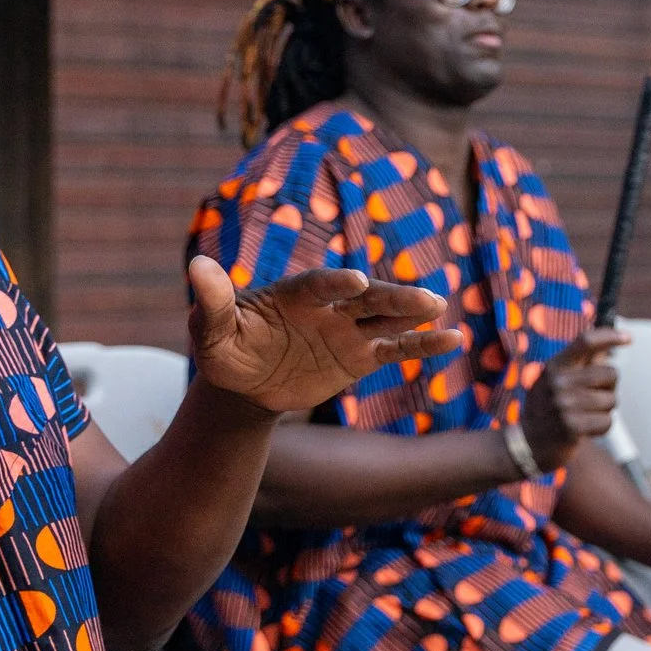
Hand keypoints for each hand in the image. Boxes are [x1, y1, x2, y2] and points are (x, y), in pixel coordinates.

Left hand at [187, 257, 460, 413]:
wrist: (246, 384)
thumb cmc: (226, 351)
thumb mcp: (211, 333)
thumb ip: (212, 303)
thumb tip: (198, 266)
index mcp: (293, 293)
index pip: (319, 285)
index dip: (336, 282)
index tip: (358, 281)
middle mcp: (327, 306)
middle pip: (365, 299)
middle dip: (393, 297)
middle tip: (425, 298)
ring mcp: (347, 330)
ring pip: (386, 319)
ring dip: (413, 315)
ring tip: (441, 309)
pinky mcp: (359, 356)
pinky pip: (394, 349)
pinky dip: (421, 345)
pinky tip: (452, 340)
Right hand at [520, 327, 630, 469]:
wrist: (528, 444)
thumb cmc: (549, 408)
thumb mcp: (555, 380)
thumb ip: (580, 363)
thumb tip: (610, 344)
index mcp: (555, 366)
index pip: (586, 341)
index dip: (610, 336)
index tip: (628, 338)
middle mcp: (558, 382)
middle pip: (610, 373)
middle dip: (610, 387)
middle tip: (594, 397)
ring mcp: (564, 405)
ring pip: (611, 400)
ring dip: (605, 410)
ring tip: (585, 416)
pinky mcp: (572, 427)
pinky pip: (607, 422)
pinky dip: (602, 427)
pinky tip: (585, 430)